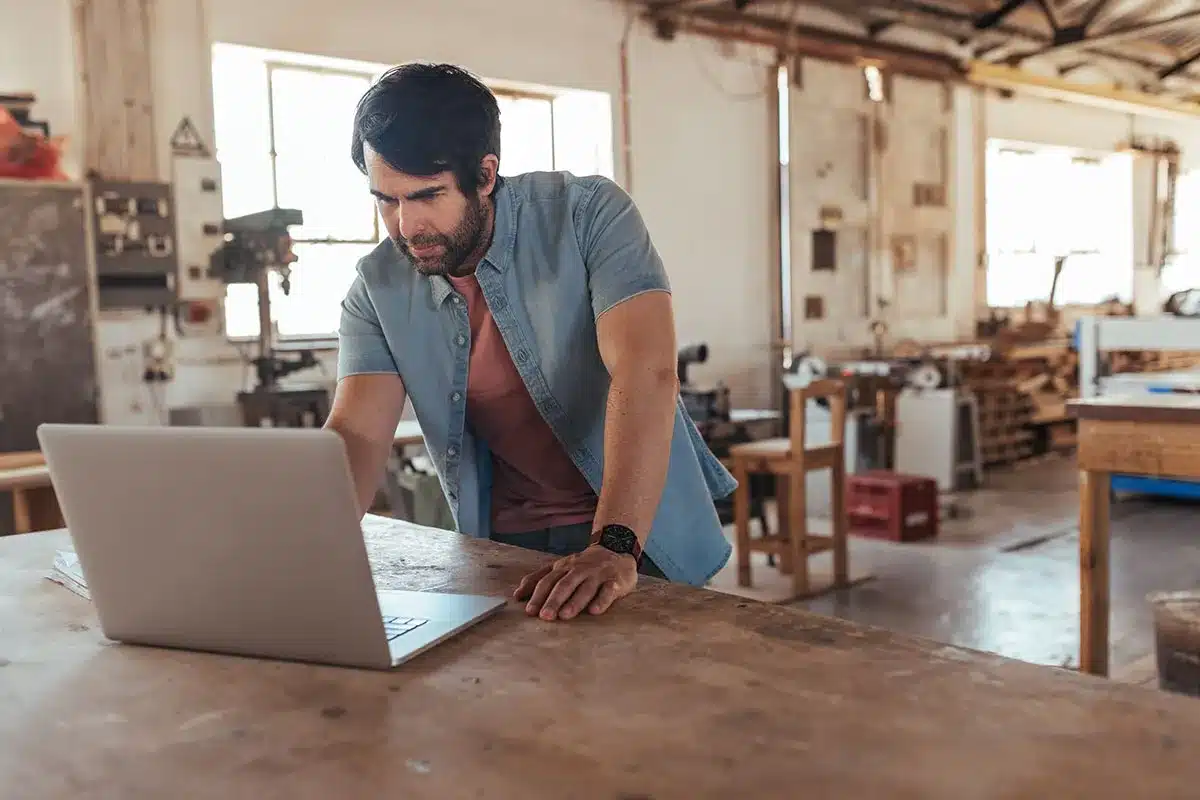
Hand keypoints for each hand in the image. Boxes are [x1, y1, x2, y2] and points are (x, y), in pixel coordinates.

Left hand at [513, 545, 638, 620]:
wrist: (616, 550)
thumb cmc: (583, 565)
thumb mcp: (560, 567)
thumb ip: (539, 579)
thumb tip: (517, 595)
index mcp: (564, 567)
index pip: (548, 580)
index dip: (538, 595)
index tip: (529, 611)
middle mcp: (579, 570)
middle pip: (564, 585)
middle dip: (554, 600)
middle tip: (545, 616)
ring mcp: (597, 575)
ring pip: (585, 588)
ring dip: (574, 602)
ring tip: (565, 616)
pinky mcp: (615, 581)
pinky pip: (608, 591)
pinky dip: (601, 601)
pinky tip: (594, 611)